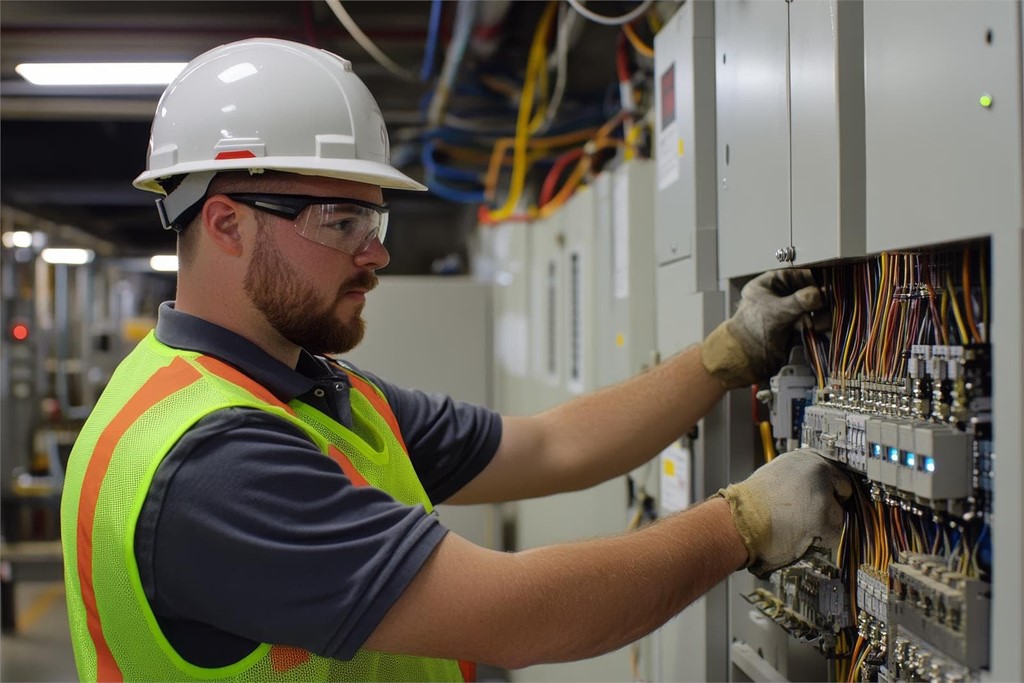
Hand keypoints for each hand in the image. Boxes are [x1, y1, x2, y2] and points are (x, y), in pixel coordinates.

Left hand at [700, 269, 822, 388]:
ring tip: (815, 321)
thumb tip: (818, 294)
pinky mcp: (798, 326)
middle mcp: (783, 295)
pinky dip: (819, 325)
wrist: (746, 357)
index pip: (801, 273)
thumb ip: (798, 301)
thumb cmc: (749, 330)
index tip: (829, 285)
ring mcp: (791, 311)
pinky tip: (814, 329)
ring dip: (820, 314)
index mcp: (772, 283)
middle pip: (812, 291)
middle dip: (820, 299)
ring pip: (816, 307)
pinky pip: (816, 321)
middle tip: (827, 304)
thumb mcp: (775, 311)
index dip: (816, 279)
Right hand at [717, 448, 851, 576]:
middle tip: (806, 515)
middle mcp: (818, 471)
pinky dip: (821, 540)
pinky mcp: (825, 519)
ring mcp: (824, 495)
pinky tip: (801, 535)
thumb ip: (800, 477)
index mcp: (807, 458)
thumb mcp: (777, 474)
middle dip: (829, 508)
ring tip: (798, 525)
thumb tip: (815, 486)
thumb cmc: (751, 501)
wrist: (741, 519)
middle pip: (841, 496)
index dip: (828, 492)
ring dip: (824, 525)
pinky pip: (834, 535)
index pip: (837, 476)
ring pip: (838, 517)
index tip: (821, 500)